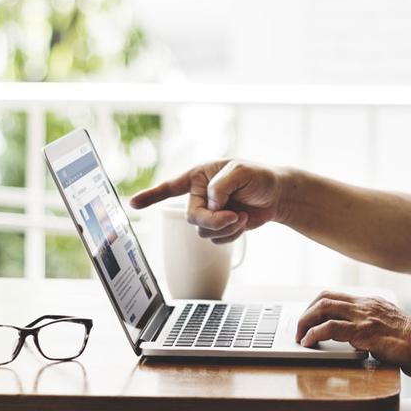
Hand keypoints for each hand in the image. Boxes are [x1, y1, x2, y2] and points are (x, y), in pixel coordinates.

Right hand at [129, 160, 283, 244]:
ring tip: (241, 215)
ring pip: (202, 231)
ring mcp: (209, 211)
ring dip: (225, 226)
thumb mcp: (241, 172)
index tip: (132, 203)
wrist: (278, 195)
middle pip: (191, 217)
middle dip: (213, 220)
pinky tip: (242, 222)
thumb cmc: (260, 177)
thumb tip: (210, 204)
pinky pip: (215, 239)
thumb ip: (220, 186)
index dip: (151, 195)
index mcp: (200, 175)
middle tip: (233, 215)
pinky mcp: (219, 226)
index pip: (171, 186)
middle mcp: (201, 194)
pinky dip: (231, 234)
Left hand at [294, 291, 410, 377]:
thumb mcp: (390, 325)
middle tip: (299, 329)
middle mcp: (366, 305)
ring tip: (300, 336)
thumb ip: (372, 325)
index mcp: (372, 302)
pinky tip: (309, 343)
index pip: (336, 295)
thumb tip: (354, 337)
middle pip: (325, 298)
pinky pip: (331, 328)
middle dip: (306, 313)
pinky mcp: (365, 332)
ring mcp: (365, 317)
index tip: (308, 319)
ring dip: (305, 322)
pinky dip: (314, 333)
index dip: (316, 306)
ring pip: (324, 308)